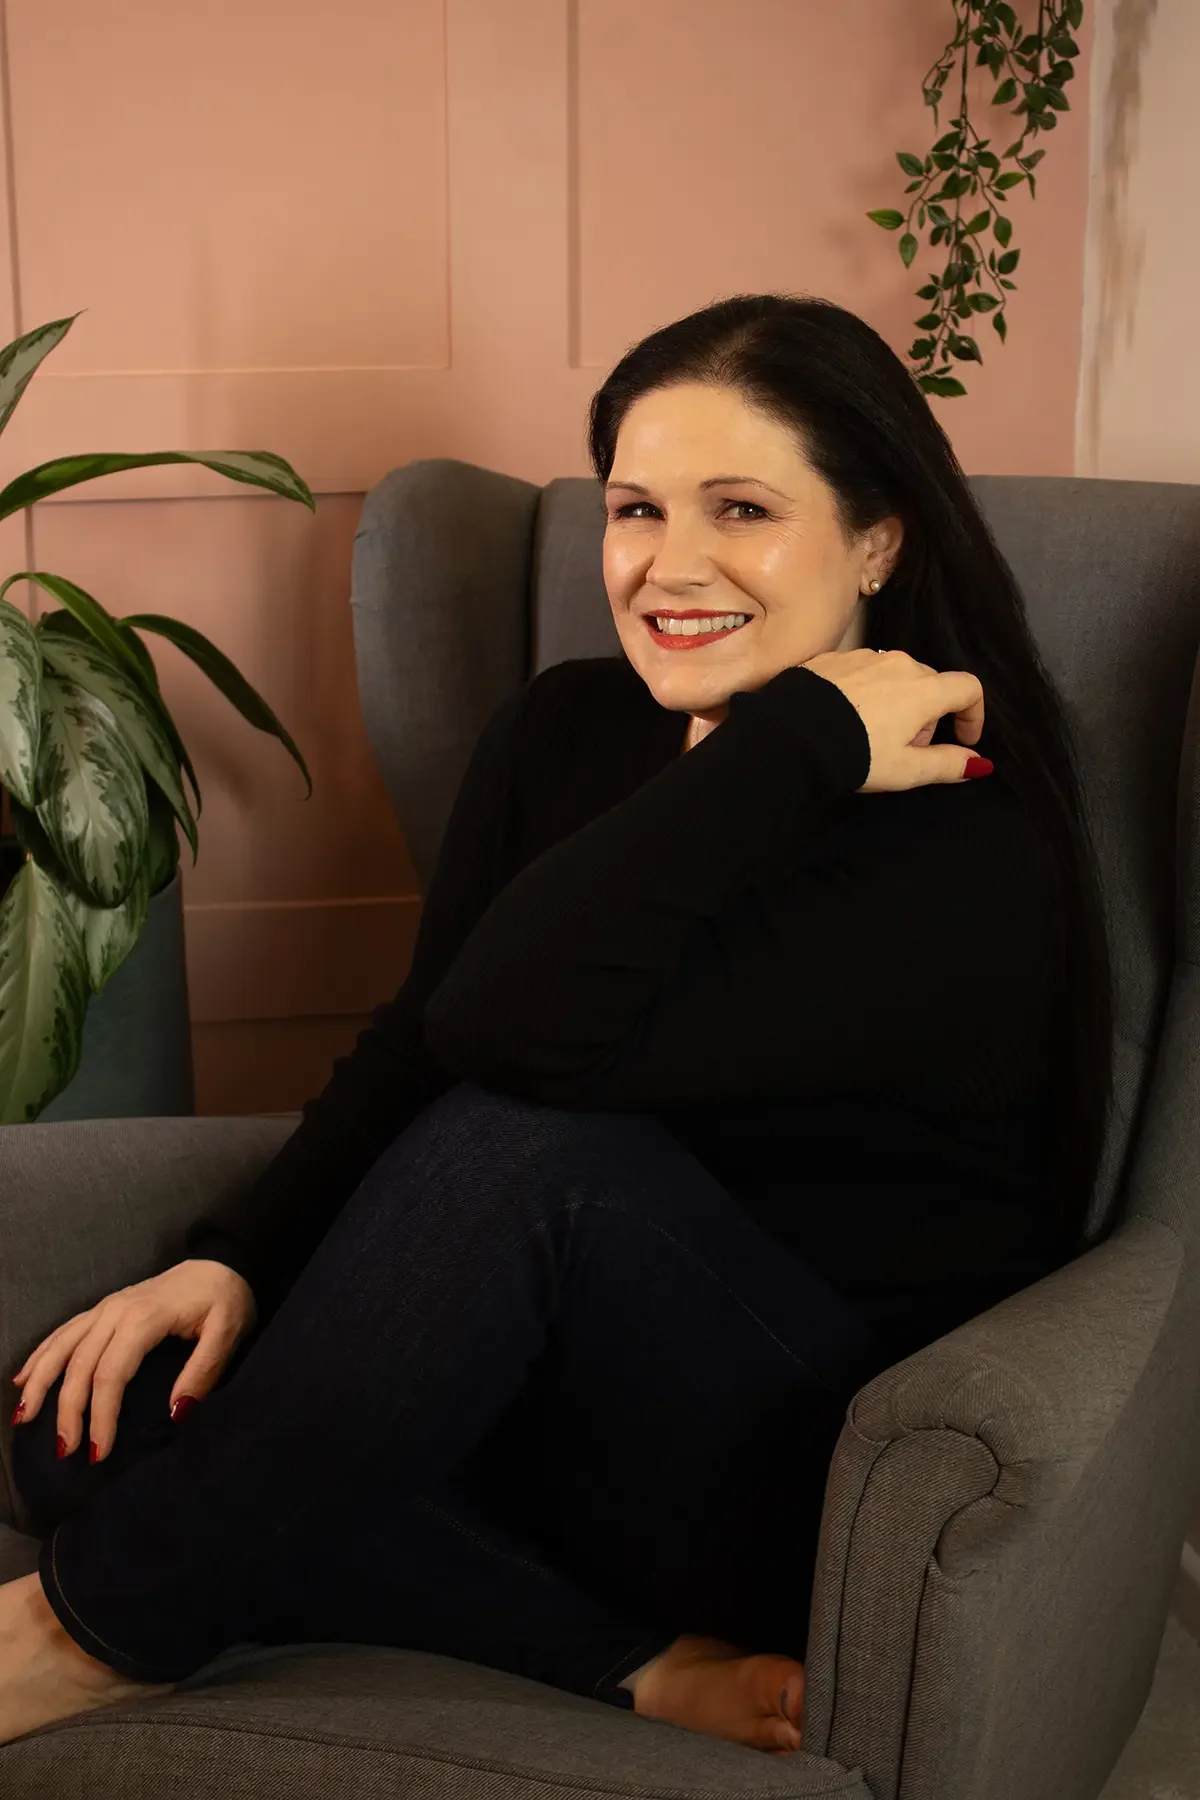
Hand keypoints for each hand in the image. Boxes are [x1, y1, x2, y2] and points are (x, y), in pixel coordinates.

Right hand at [10, 1259, 257, 1462]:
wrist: (223, 1263)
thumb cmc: (226, 1299)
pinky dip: (41, 1353)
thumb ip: (203, 1372)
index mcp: (145, 1318)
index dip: (101, 1415)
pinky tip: (23, 1376)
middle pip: (81, 1364)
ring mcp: (108, 1306)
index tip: (99, 1451)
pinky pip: (65, 1330)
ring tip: (25, 1418)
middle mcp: (118, 1310)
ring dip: (40, 1381)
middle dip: (68, 1410)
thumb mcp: (227, 1333)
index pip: (111, 1373)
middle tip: (66, 1450)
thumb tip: (176, 1413)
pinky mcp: (106, 1307)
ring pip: (63, 1345)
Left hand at [800, 647, 987, 793]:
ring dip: (898, 702)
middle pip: (931, 683)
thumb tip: (980, 763)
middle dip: (929, 715)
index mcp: (924, 688)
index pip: (968, 687)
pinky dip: (867, 693)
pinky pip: (864, 672)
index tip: (963, 739)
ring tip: (873, 736)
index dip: (973, 714)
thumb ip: (948, 764)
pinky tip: (847, 719)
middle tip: (907, 748)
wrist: (790, 737)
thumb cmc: (855, 755)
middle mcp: (898, 662)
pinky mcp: (833, 658)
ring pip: (896, 676)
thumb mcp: (906, 770)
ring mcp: (864, 656)